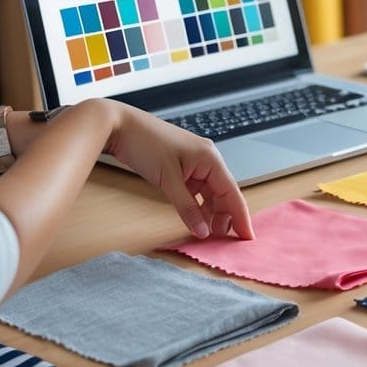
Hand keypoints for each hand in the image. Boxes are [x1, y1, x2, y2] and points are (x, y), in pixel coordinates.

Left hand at [98, 101, 254, 239]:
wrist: (119, 126)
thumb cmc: (145, 144)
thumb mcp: (168, 179)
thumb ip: (187, 207)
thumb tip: (202, 231)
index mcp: (211, 158)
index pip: (232, 192)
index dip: (241, 216)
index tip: (247, 237)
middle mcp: (208, 160)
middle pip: (224, 194)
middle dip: (225, 217)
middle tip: (222, 241)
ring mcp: (195, 164)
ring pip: (210, 194)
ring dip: (211, 213)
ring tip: (209, 234)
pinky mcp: (183, 168)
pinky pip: (197, 191)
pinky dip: (198, 206)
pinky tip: (197, 219)